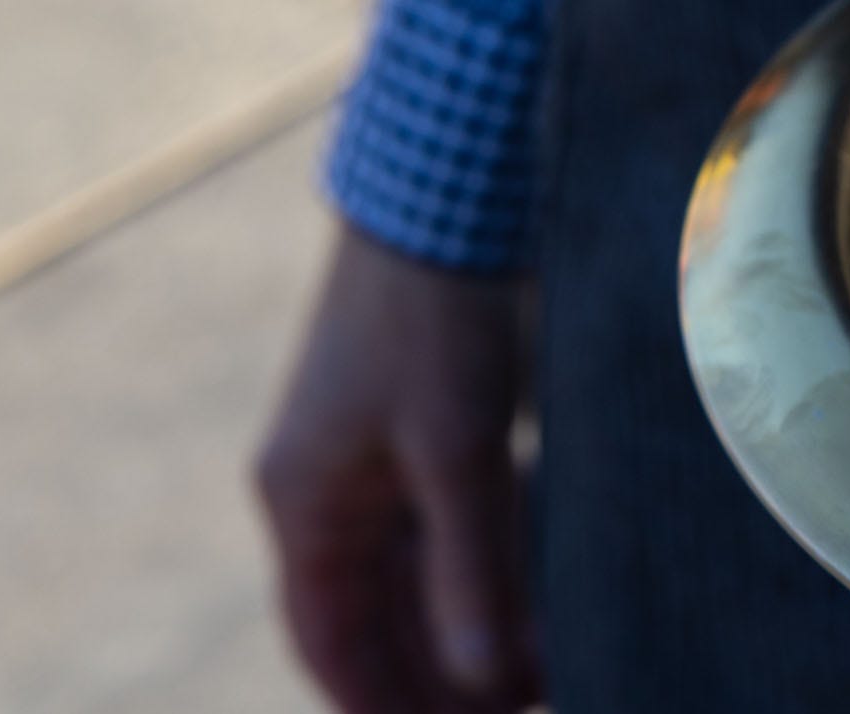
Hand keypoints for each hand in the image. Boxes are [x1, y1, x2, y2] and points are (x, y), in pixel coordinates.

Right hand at [255, 224, 541, 712]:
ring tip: (544, 663)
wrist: (447, 188)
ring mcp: (371, 449)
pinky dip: (484, 559)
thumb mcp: (457, 447)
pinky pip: (443, 518)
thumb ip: (471, 566)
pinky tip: (541, 582)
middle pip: (374, 613)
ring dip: (465, 619)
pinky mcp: (422, 415)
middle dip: (436, 672)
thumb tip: (485, 678)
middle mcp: (327, 483)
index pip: (328, 639)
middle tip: (521, 704)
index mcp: (305, 500)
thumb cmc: (435, 314)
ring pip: (414, 568)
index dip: (377, 701)